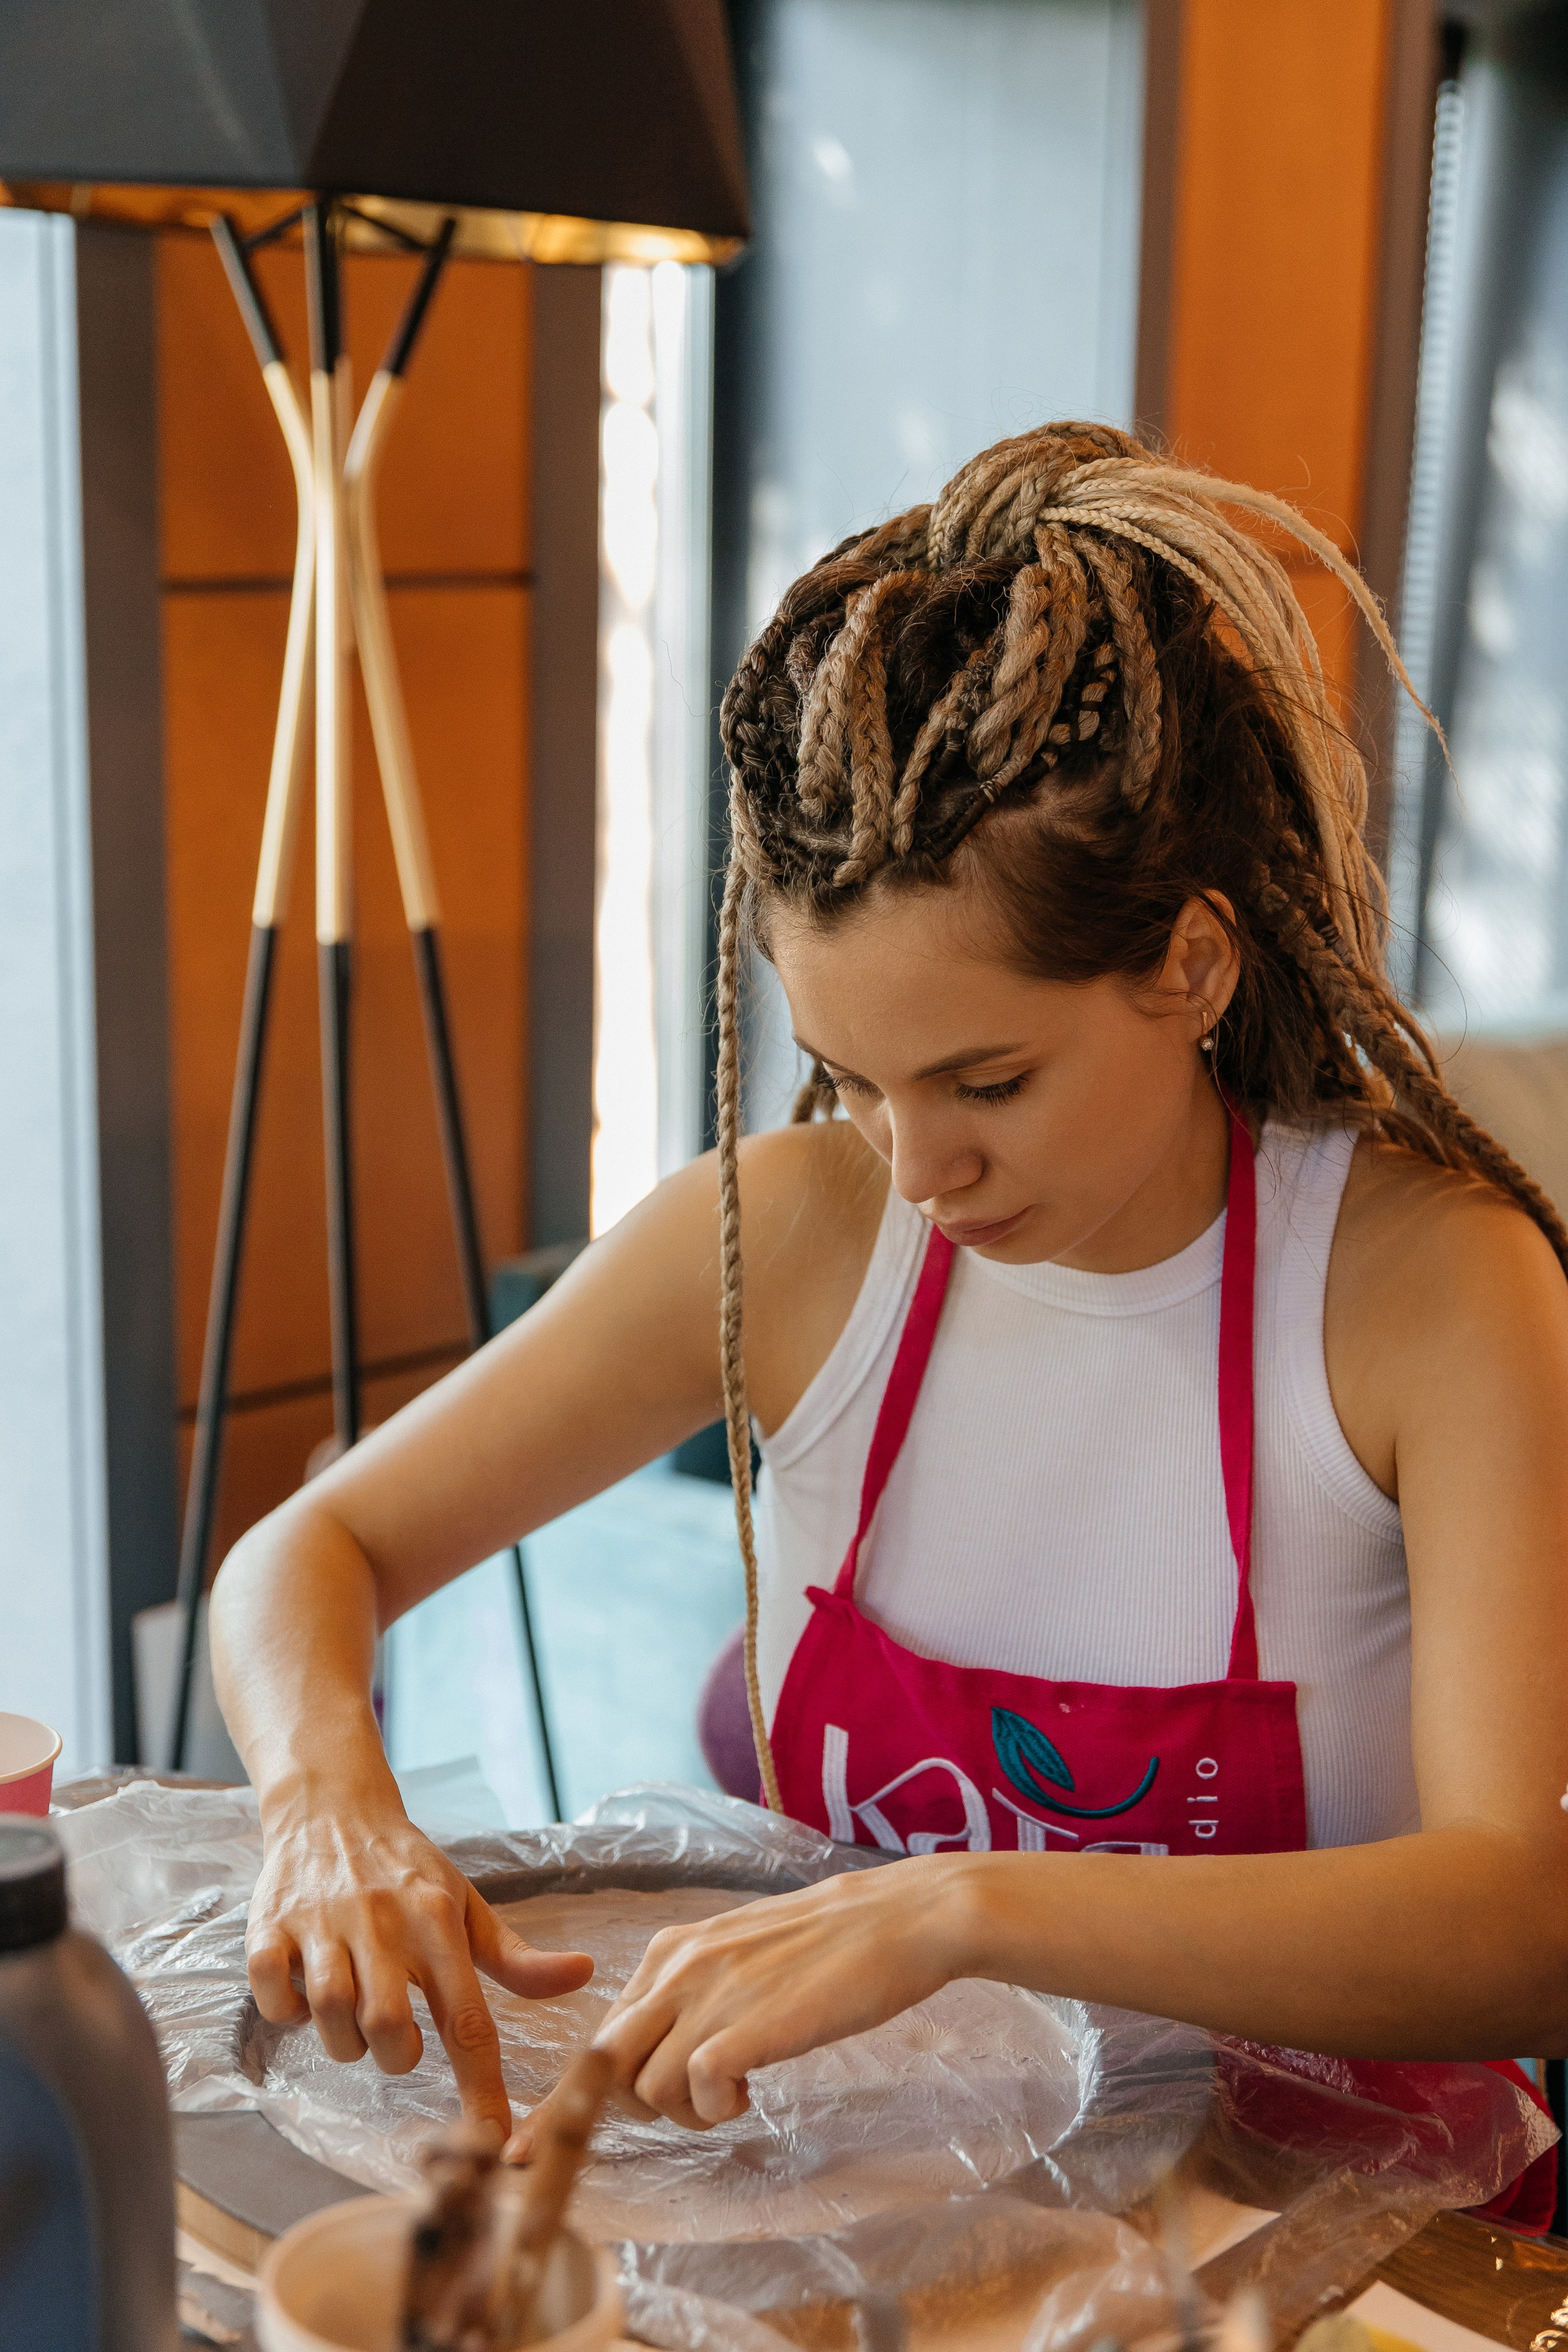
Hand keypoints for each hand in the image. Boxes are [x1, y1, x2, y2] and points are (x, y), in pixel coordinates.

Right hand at [245, 1803, 593, 2137]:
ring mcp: (322, 1922)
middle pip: (388, 2026)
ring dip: (344, 2040)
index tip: (495, 2142)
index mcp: (437, 1921)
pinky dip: (286, 2012)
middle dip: (396, 2056)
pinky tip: (302, 1996)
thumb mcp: (466, 1906)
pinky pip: (272, 1993)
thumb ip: (517, 1957)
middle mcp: (381, 1920)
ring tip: (354, 2015)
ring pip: (330, 2014)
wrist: (332, 1807)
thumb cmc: (408, 1870)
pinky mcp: (270, 1925)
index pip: (467, 2020)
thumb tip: (582, 1975)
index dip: (482, 2089)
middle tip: (398, 2040)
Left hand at [507, 1857, 972, 2150]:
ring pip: (643, 2089)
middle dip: (629, 2107)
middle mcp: (676, 1968)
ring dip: (685, 2112)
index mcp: (672, 1951)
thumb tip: (663, 2047)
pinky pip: (694, 2091)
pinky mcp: (743, 2027)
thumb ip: (694, 1992)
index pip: (596, 2034)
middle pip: (603, 2065)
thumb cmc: (831, 1945)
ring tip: (736, 2091)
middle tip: (693, 2104)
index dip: (564, 2100)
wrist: (896, 1920)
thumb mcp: (741, 1957)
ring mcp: (707, 1995)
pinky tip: (753, 2088)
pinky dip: (717, 2107)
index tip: (525, 2153)